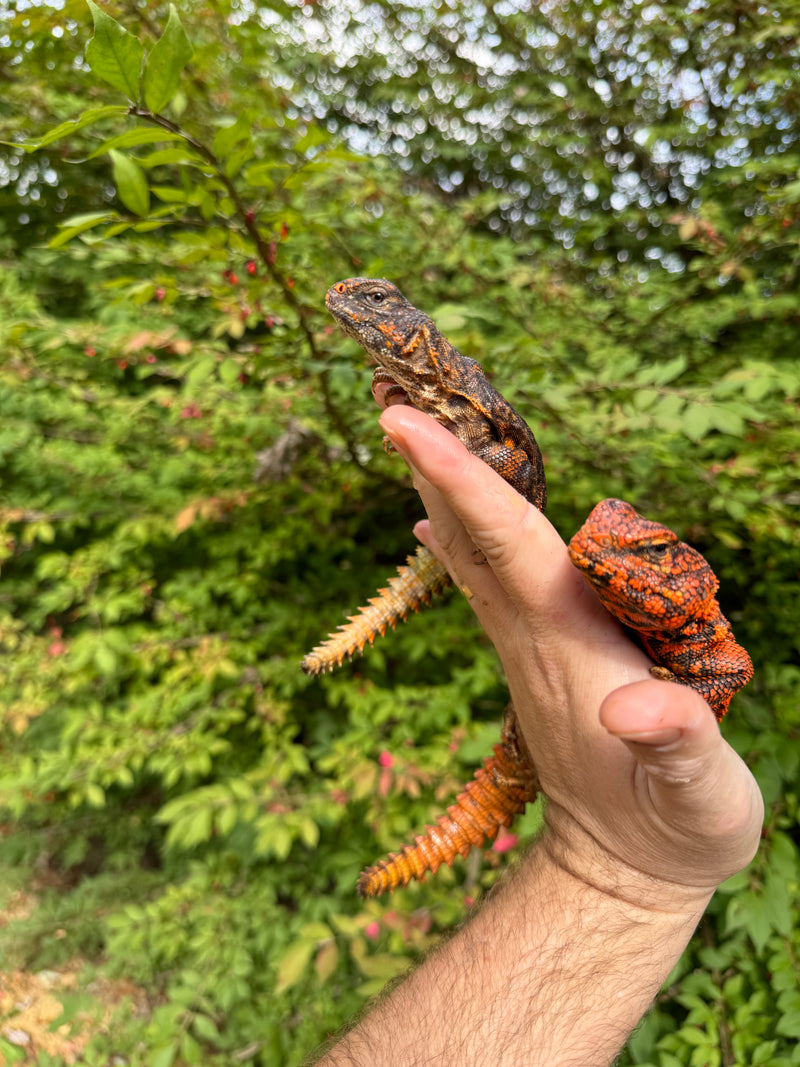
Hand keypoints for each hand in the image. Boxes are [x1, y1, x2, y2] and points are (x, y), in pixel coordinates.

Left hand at [378, 404, 762, 902]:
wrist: (623, 870)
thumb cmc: (677, 827)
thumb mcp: (701, 796)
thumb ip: (675, 744)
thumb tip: (632, 706)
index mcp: (569, 643)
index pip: (506, 544)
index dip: (458, 481)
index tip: (403, 426)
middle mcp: (533, 633)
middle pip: (472, 532)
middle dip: (430, 461)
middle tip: (386, 392)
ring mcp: (527, 644)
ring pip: (471, 550)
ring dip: (437, 487)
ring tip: (405, 428)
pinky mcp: (535, 654)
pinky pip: (486, 578)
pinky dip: (459, 533)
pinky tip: (433, 517)